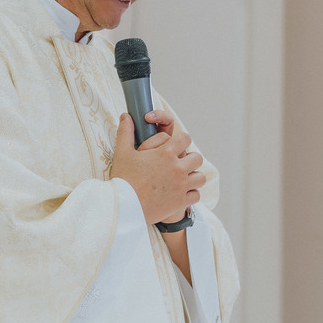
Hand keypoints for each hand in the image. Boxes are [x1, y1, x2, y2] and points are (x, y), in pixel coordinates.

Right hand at [111, 110, 204, 228]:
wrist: (123, 207)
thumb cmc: (122, 178)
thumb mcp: (122, 153)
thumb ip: (126, 132)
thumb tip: (126, 116)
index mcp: (165, 154)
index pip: (185, 138)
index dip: (181, 140)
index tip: (175, 145)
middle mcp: (177, 169)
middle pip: (197, 157)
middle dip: (189, 158)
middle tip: (179, 163)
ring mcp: (181, 186)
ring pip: (200, 177)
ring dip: (192, 176)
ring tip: (181, 178)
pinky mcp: (181, 202)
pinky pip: (196, 195)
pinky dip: (190, 194)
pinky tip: (180, 193)